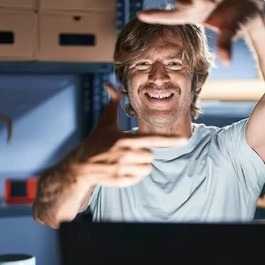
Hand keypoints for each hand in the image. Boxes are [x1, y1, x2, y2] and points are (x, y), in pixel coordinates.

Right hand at [71, 83, 185, 187]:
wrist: (80, 165)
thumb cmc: (96, 141)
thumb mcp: (105, 122)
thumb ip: (113, 103)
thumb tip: (109, 84)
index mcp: (124, 139)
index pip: (151, 139)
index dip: (169, 140)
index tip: (183, 140)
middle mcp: (125, 154)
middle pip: (151, 155)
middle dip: (143, 153)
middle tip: (129, 151)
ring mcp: (122, 169)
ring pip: (147, 168)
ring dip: (140, 165)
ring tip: (126, 161)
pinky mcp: (120, 180)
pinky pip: (138, 178)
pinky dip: (134, 175)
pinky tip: (122, 170)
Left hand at [137, 0, 264, 63]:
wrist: (253, 5)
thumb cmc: (238, 21)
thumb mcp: (232, 30)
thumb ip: (226, 43)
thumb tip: (227, 62)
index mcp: (193, 15)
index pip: (170, 16)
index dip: (156, 16)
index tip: (140, 15)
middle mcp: (194, 0)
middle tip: (198, 2)